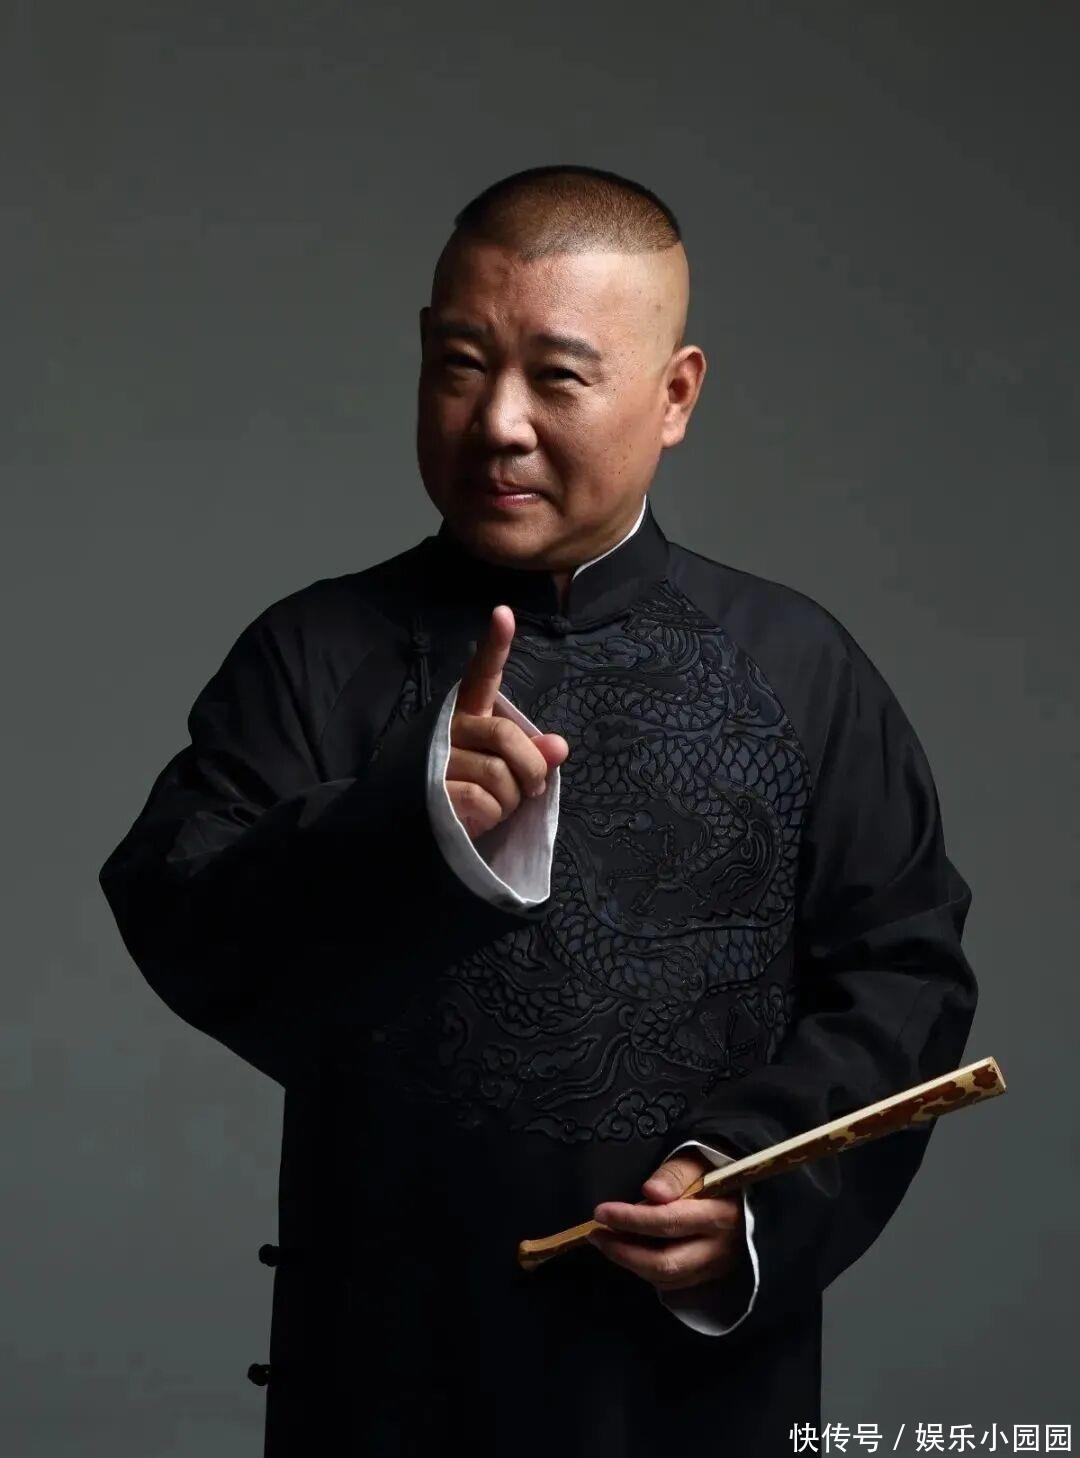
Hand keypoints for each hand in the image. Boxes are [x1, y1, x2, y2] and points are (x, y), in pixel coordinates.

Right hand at [447, 604, 569, 840]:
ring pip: (499, 775)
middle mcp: (449, 729)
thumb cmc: (468, 793)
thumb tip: (559, 746)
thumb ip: (531, 754)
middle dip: (532, 768)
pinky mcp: (430, 790)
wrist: (413, 828)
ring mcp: (436, 758)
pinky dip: (492, 816)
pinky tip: (477, 819)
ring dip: (511, 800)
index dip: (496, 646)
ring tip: (495, 806)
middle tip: (533, 788)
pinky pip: (482, 800)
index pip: (482, 676)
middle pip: (507, 736)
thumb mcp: (505, 771)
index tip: (504, 613)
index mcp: (467, 715)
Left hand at [585, 1151, 748, 1294]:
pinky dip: (647, 1272)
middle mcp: (720, 1248)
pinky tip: (630, 1255)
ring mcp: (717, 1267)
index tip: (600, 1212)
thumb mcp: (698, 1160)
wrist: (746, 1190)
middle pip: (666, 1261)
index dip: (631, 1219)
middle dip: (624, 1251)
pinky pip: (675, 1284)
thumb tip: (650, 1193)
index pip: (669, 1222)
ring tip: (605, 1242)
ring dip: (630, 1263)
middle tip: (595, 1235)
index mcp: (720, 1214)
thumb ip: (675, 1174)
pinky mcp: (711, 1277)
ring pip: (668, 1278)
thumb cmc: (716, 1170)